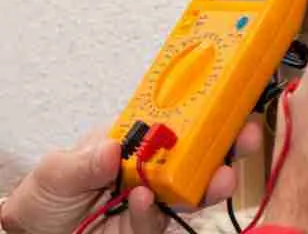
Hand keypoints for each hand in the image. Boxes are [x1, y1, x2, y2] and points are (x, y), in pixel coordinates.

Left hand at [1, 122, 261, 233]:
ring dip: (213, 182)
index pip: (176, 119)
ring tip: (221, 178)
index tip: (225, 99)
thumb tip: (111, 147)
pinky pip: (160, 221)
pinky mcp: (150, 227)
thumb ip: (82, 161)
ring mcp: (155, 198)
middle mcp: (154, 167)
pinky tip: (143, 202)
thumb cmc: (48, 195)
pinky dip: (152, 212)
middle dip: (229, 142)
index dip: (204, 109)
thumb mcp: (56, 170)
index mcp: (137, 139)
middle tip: (246, 135)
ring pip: (195, 190)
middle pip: (200, 153)